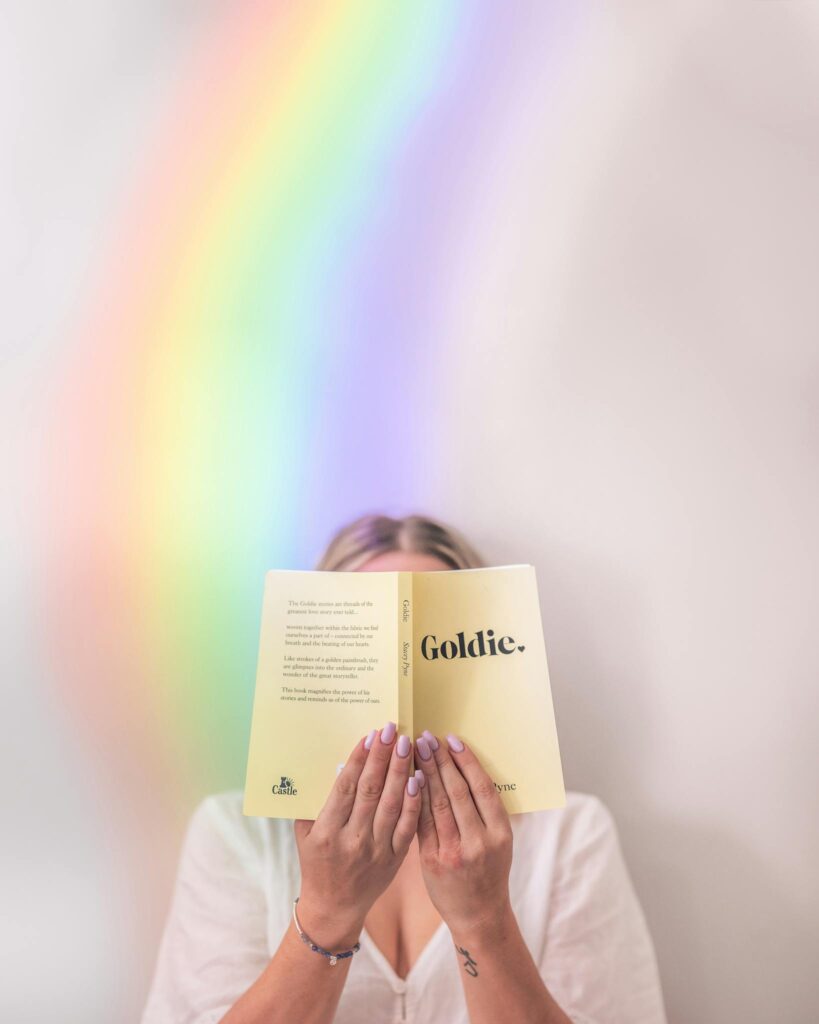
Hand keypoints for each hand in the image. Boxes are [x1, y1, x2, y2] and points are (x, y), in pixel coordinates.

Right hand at [293, 723, 420, 948]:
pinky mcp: (394, 859)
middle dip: (383, 757)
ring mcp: (376, 851)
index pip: (346, 788)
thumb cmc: (316, 864)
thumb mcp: (306, 834)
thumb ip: (317, 802)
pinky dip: (413, 801)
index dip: (359, 760)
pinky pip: (407, 826)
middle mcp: (352, 841)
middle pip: (371, 791)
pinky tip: (419, 779)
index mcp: (327, 833)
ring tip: (407, 745)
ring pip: (392, 804)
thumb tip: (338, 765)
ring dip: (401, 771)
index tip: (370, 736)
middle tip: (392, 730)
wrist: (334, 907)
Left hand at [413, 731, 513, 934]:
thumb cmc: (489, 870)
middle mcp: (479, 842)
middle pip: (457, 792)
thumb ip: (485, 811)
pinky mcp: (432, 861)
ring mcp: (454, 853)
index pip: (481, 788)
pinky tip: (408, 779)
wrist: (479, 915)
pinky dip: (414, 797)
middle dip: (440, 761)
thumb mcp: (499, 841)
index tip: (452, 740)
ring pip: (437, 804)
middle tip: (426, 737)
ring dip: (424, 773)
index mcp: (500, 834)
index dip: (466, 761)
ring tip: (415, 750)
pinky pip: (421, 822)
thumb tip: (462, 767)